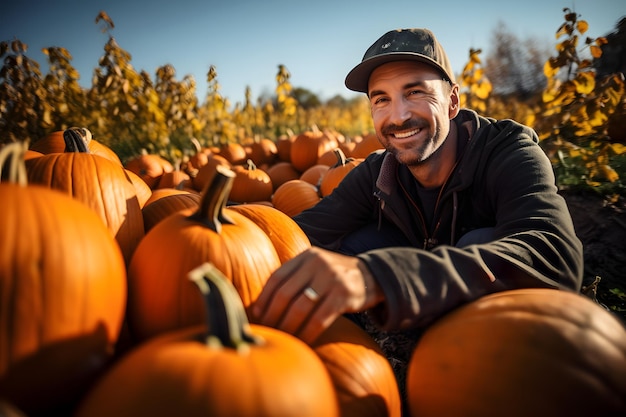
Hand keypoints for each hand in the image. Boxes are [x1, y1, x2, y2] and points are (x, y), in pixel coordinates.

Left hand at [251, 246, 383, 343]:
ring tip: (282, 337)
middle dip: (272, 315)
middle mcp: (317, 264)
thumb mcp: (316, 267)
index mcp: (306, 256)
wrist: (373, 276)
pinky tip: (301, 341)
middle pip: (285, 294)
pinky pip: (318, 320)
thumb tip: (263, 303)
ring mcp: (332, 279)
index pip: (276, 277)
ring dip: (287, 327)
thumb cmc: (335, 277)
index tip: (257, 315)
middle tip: (267, 330)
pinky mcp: (344, 296)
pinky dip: (306, 333)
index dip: (263, 298)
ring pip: (300, 308)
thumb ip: (295, 277)